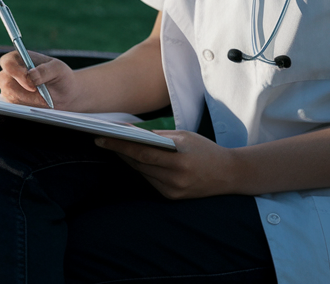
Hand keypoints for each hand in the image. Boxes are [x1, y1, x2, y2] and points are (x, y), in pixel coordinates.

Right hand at [0, 50, 80, 110]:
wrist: (64, 95)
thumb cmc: (61, 77)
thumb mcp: (58, 70)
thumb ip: (45, 70)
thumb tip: (31, 74)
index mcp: (20, 57)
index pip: (7, 63)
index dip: (16, 73)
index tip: (31, 85)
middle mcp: (11, 71)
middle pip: (3, 80)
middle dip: (21, 91)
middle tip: (39, 95)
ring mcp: (9, 86)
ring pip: (8, 95)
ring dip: (27, 99)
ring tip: (43, 98)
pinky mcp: (12, 99)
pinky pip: (12, 105)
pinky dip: (26, 106)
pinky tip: (38, 103)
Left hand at [95, 131, 246, 199]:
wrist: (228, 174)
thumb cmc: (205, 150)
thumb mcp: (184, 137)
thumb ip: (158, 137)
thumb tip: (130, 132)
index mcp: (179, 161)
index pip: (142, 153)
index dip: (120, 145)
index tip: (101, 138)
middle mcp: (175, 179)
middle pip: (139, 164)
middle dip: (119, 151)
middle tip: (101, 139)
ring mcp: (173, 191)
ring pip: (142, 173)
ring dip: (127, 160)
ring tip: (113, 146)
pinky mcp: (172, 198)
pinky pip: (150, 181)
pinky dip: (140, 169)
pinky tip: (131, 159)